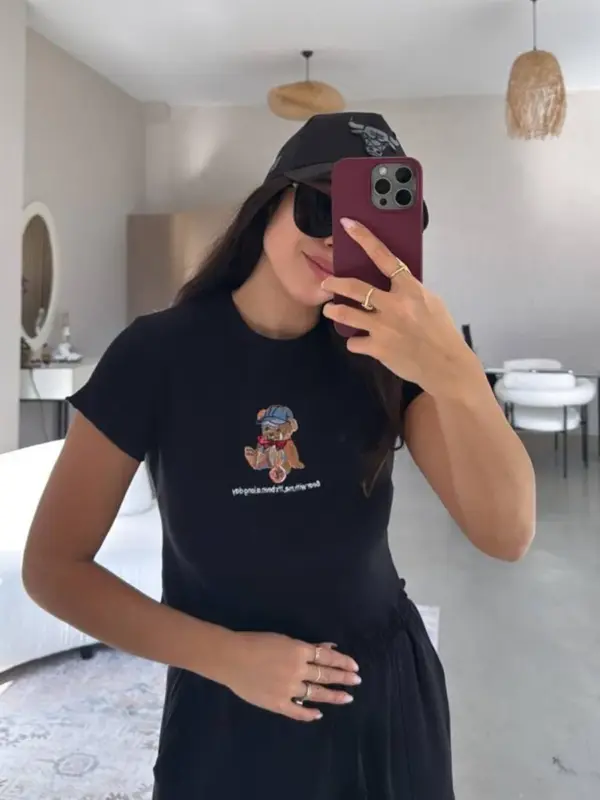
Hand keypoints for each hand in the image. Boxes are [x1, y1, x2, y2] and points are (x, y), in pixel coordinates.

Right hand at [221, 632, 360, 721]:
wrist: (230, 658)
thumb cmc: (255, 642)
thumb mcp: (283, 639)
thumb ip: (306, 647)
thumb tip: (328, 648)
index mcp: (299, 651)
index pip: (327, 657)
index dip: (342, 662)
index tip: (355, 666)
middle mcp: (298, 670)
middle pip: (326, 674)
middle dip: (343, 678)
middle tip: (357, 681)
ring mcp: (288, 688)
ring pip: (316, 693)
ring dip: (333, 696)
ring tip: (347, 698)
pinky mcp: (277, 703)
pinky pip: (297, 711)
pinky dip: (309, 713)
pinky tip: (318, 714)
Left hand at [321, 217, 480, 398]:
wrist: (446, 365)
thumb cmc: (440, 331)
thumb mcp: (430, 302)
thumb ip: (409, 290)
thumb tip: (393, 282)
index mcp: (410, 289)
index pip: (384, 257)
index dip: (364, 238)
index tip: (348, 225)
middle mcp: (395, 305)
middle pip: (356, 288)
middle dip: (335, 284)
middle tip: (326, 283)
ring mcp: (384, 327)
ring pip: (346, 315)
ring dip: (335, 311)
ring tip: (331, 310)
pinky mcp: (378, 348)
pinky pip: (355, 342)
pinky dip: (356, 342)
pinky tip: (360, 342)